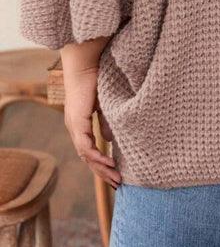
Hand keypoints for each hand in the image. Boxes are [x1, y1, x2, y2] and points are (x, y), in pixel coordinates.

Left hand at [62, 43, 121, 188]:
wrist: (86, 62)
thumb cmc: (96, 77)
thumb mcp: (106, 104)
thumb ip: (107, 122)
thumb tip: (110, 140)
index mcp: (80, 123)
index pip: (90, 150)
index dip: (102, 163)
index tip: (116, 173)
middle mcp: (74, 127)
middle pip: (87, 158)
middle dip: (103, 172)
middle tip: (118, 184)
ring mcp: (74, 125)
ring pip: (86, 155)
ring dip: (101, 168)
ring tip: (116, 177)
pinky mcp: (77, 121)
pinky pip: (86, 145)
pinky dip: (96, 156)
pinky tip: (108, 162)